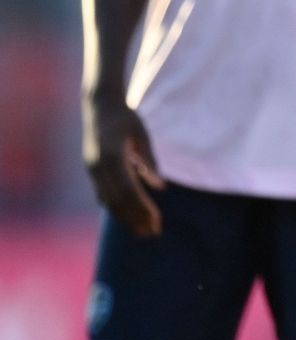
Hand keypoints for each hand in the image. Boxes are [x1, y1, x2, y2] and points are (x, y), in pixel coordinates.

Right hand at [84, 96, 163, 236]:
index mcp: (112, 158)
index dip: (143, 208)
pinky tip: (127, 217)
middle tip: (153, 234)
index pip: (129, 191)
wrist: (99, 105)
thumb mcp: (142, 135)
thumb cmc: (125, 117)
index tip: (156, 221)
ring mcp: (92, 170)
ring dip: (125, 217)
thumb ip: (148, 161)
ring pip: (108, 201)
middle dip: (135, 219)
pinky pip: (103, 194)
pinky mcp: (92, 170)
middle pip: (118, 201)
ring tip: (141, 230)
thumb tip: (160, 187)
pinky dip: (115, 207)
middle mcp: (98, 167)